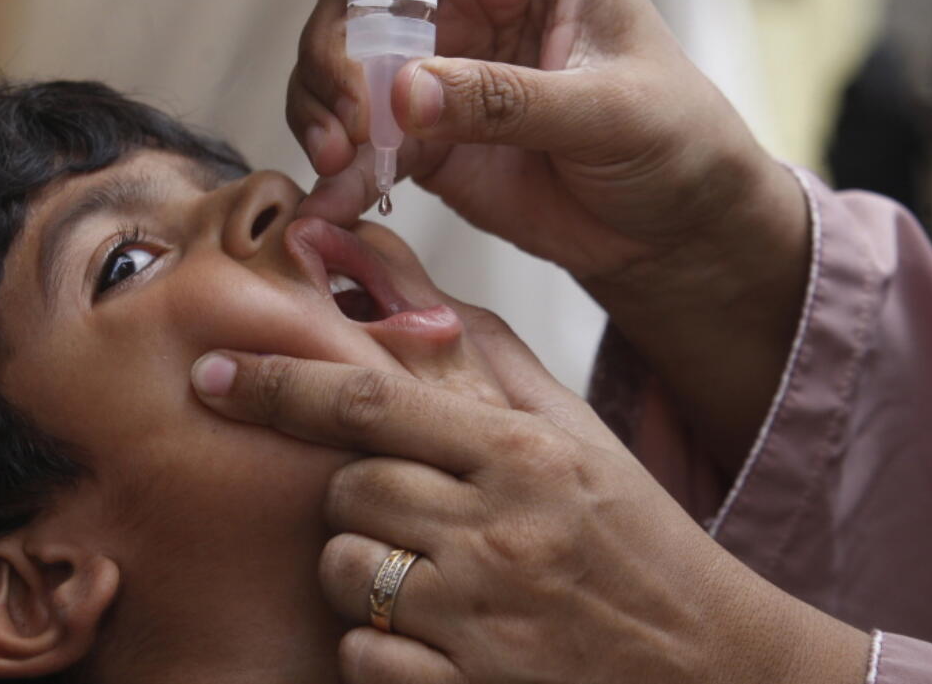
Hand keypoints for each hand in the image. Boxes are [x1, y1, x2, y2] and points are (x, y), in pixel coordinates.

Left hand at [189, 326, 869, 683]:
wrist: (718, 666)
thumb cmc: (638, 541)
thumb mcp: (578, 437)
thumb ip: (487, 358)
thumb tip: (398, 286)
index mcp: (521, 455)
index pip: (370, 404)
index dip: (277, 383)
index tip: (212, 374)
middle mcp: (497, 532)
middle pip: (345, 489)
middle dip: (349, 495)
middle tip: (404, 510)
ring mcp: (481, 620)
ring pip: (343, 573)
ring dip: (361, 572)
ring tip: (429, 578)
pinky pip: (363, 658)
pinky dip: (379, 650)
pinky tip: (438, 641)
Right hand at [264, 0, 812, 470]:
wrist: (669, 230)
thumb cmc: (672, 140)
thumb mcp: (607, 110)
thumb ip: (507, 98)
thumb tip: (405, 94)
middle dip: (335, 53)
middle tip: (353, 120)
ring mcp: (438, 66)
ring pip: (339, 64)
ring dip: (323, 109)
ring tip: (342, 161)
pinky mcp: (421, 132)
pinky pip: (354, 137)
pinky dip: (336, 167)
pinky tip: (334, 197)